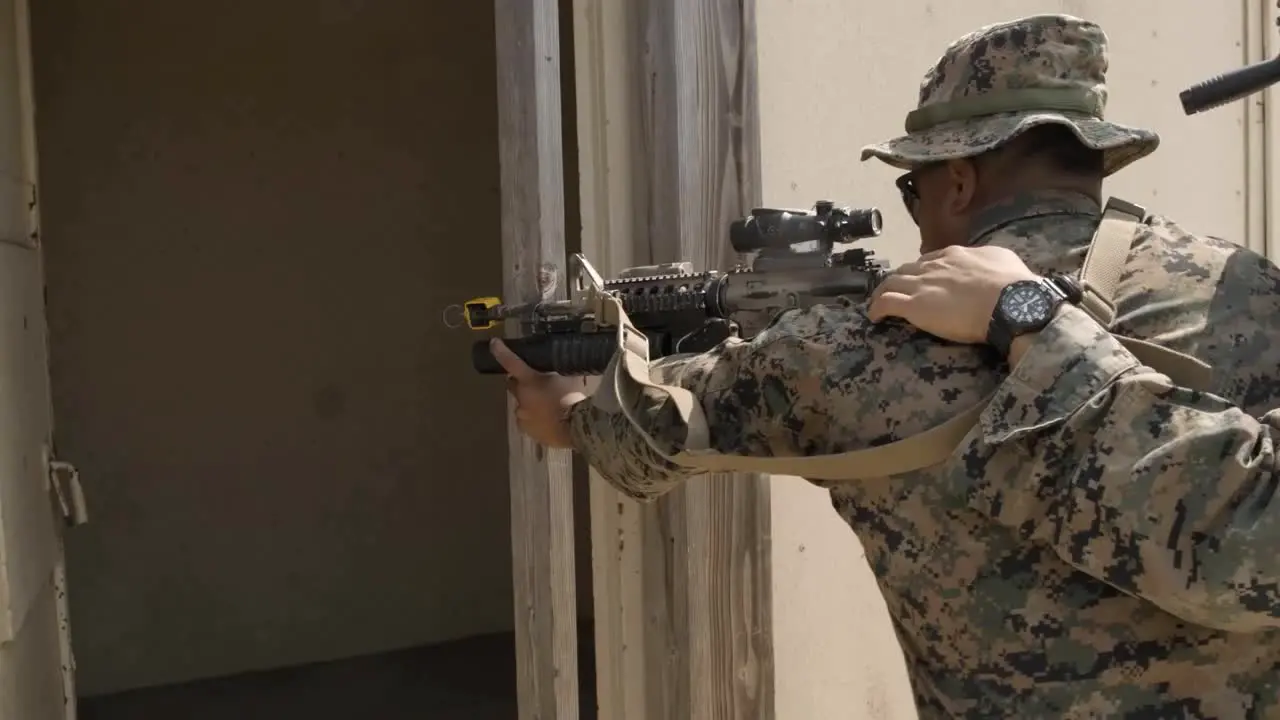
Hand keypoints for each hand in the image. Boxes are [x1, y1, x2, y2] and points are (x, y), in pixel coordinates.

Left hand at [490, 338, 588, 448]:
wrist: (575, 428)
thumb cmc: (574, 399)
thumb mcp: (572, 379)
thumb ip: (564, 371)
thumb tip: (567, 363)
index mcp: (529, 380)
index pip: (511, 362)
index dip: (501, 351)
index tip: (494, 343)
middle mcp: (521, 397)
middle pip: (514, 386)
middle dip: (521, 384)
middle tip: (537, 385)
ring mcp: (521, 415)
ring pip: (522, 405)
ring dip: (530, 403)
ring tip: (548, 407)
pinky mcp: (526, 430)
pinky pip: (527, 421)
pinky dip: (535, 419)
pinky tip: (549, 420)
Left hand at [867, 245, 1038, 343]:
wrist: (1010, 302)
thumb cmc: (1013, 284)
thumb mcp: (1002, 260)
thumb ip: (987, 260)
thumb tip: (987, 264)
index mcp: (954, 255)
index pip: (929, 260)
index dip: (923, 271)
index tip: (923, 280)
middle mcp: (933, 266)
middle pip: (906, 269)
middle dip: (900, 279)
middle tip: (899, 292)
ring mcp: (921, 285)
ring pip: (890, 283)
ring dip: (883, 292)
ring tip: (880, 303)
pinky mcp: (914, 306)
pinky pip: (885, 303)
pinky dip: (876, 308)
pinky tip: (874, 316)